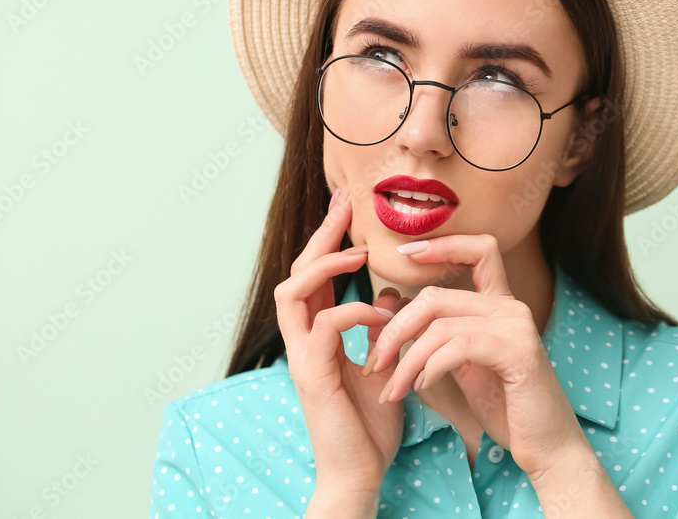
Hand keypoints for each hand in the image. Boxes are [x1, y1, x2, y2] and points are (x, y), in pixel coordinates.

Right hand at [273, 187, 403, 494]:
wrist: (360, 473)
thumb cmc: (369, 424)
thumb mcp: (379, 363)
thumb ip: (378, 329)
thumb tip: (385, 293)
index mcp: (318, 336)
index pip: (315, 275)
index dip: (329, 239)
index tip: (348, 207)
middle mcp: (302, 341)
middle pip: (296, 272)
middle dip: (321, 235)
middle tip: (345, 204)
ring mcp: (301, 357)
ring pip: (291, 291)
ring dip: (326, 267)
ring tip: (358, 254)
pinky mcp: (311, 376)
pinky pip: (323, 327)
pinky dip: (353, 312)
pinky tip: (381, 315)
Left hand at [365, 234, 586, 476]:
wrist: (546, 446)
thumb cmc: (505, 408)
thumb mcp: (462, 365)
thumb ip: (435, 335)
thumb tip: (392, 305)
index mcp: (500, 305)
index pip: (478, 249)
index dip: (441, 244)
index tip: (404, 252)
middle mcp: (511, 307)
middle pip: (436, 296)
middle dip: (395, 329)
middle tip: (375, 361)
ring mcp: (516, 326)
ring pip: (439, 324)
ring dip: (405, 359)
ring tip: (393, 388)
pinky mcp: (518, 351)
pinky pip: (457, 347)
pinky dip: (430, 367)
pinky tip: (422, 387)